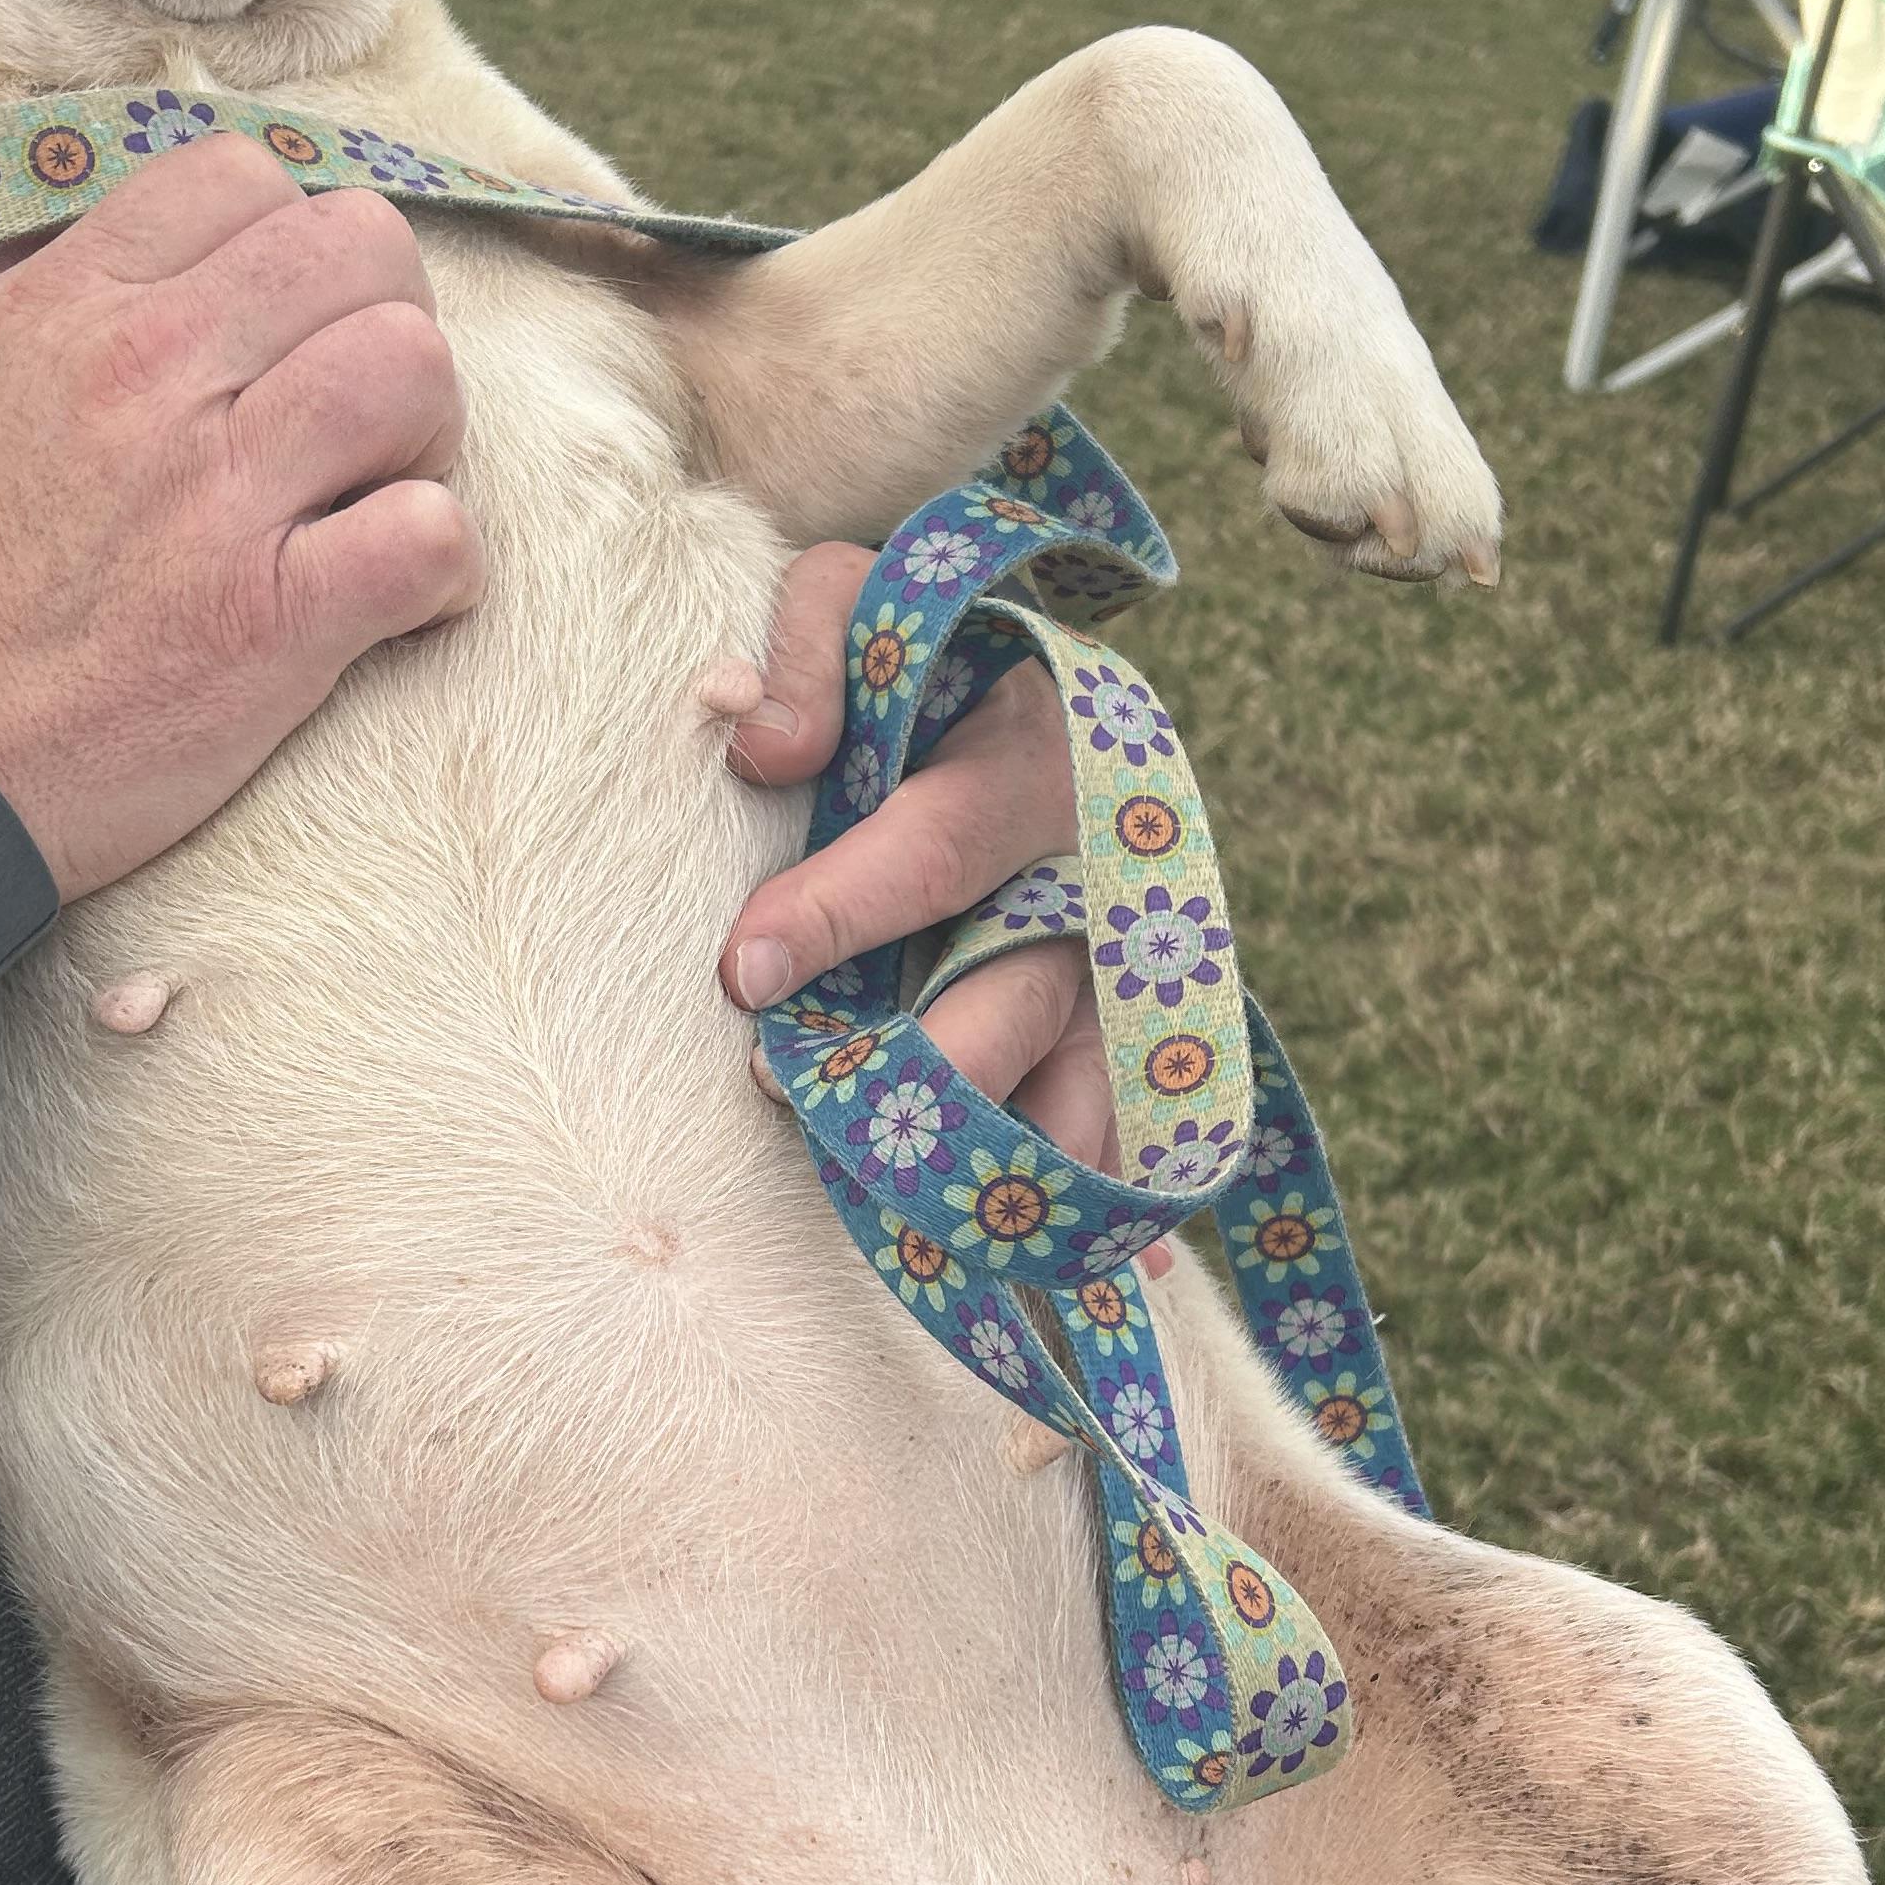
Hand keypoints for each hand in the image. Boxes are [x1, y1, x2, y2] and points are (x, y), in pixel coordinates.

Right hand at [0, 137, 476, 901]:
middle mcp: (154, 379)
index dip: (275, 235)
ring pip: (413, 369)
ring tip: (376, 487)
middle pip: (359, 248)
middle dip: (374, 311)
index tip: (262, 319)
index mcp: (63, 308)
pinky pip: (431, 538)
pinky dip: (438, 563)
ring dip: (422, 427)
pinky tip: (392, 593)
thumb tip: (14, 256)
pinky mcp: (277, 628)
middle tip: (342, 402)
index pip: (238, 177)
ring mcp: (223, 502)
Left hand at [710, 545, 1155, 1231]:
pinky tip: (1125, 1285)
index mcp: (1031, 753)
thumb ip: (811, 647)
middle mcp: (1096, 868)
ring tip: (944, 1233)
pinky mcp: (1127, 1027)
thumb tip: (769, 748)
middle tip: (813, 1107)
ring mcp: (1119, 960)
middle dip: (927, 1063)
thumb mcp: (854, 599)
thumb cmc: (908, 654)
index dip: (849, 904)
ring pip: (1095, 1076)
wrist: (994, 678)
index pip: (944, 839)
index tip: (747, 970)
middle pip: (1027, 988)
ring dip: (1023, 1162)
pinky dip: (1121, 1199)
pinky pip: (1137, 1123)